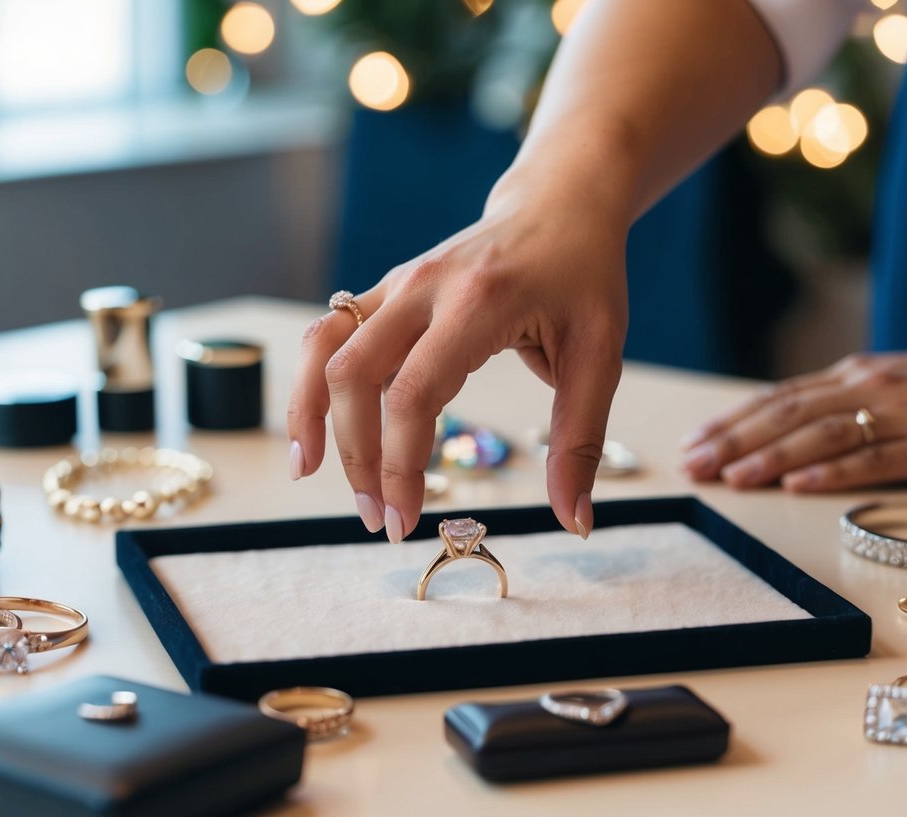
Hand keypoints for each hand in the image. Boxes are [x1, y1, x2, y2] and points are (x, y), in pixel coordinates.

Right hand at [286, 176, 628, 541]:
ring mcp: (398, 284)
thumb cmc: (583, 278)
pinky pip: (330, 333)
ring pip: (324, 347)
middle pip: (353, 375)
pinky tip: (315, 429)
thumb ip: (580, 441)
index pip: (414, 394)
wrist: (559, 204)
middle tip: (377, 518)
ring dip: (309, 413)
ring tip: (307, 473)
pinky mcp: (386, 290)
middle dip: (355, 455)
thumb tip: (574, 521)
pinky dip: (314, 382)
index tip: (408, 521)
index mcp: (478, 303)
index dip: (401, 465)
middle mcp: (425, 287)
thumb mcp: (599, 355)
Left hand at [681, 348, 906, 490]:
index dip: (731, 421)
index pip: (778, 399)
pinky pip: (876, 460)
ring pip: (822, 435)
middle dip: (734, 441)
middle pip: (787, 415)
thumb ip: (841, 403)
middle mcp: (869, 388)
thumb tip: (782, 429)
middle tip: (691, 465)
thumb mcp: (891, 386)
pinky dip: (833, 472)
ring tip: (731, 478)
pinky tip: (797, 484)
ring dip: (771, 457)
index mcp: (854, 375)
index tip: (691, 443)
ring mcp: (902, 417)